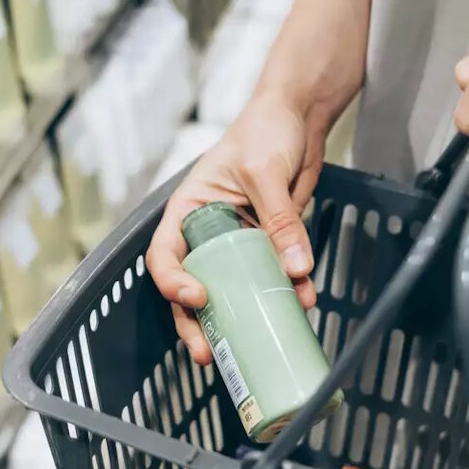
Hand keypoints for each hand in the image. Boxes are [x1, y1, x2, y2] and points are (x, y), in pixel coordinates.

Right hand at [145, 93, 323, 364]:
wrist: (300, 115)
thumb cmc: (265, 129)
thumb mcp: (265, 173)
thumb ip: (280, 219)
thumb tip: (297, 268)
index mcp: (188, 210)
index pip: (165, 255)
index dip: (174, 283)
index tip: (197, 298)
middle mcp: (206, 231)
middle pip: (193, 285)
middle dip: (198, 323)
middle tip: (209, 353)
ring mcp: (237, 240)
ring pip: (233, 290)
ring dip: (244, 316)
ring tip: (257, 342)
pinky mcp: (268, 243)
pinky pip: (271, 276)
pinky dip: (286, 293)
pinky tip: (302, 304)